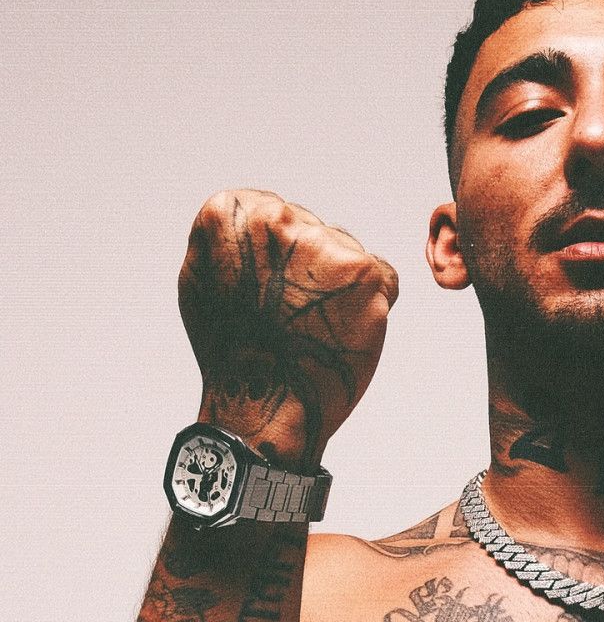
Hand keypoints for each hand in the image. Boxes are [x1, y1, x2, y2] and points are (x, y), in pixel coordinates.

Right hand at [178, 189, 398, 468]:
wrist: (263, 406)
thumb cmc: (232, 350)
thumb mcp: (204, 278)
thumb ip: (233, 238)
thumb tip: (263, 216)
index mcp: (230, 214)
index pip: (276, 214)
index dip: (279, 261)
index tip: (269, 294)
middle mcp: (277, 220)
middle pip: (314, 231)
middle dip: (311, 272)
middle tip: (292, 318)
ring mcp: (323, 245)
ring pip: (347, 255)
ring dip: (340, 290)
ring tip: (313, 328)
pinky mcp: (364, 274)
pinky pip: (381, 278)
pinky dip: (371, 305)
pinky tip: (340, 331)